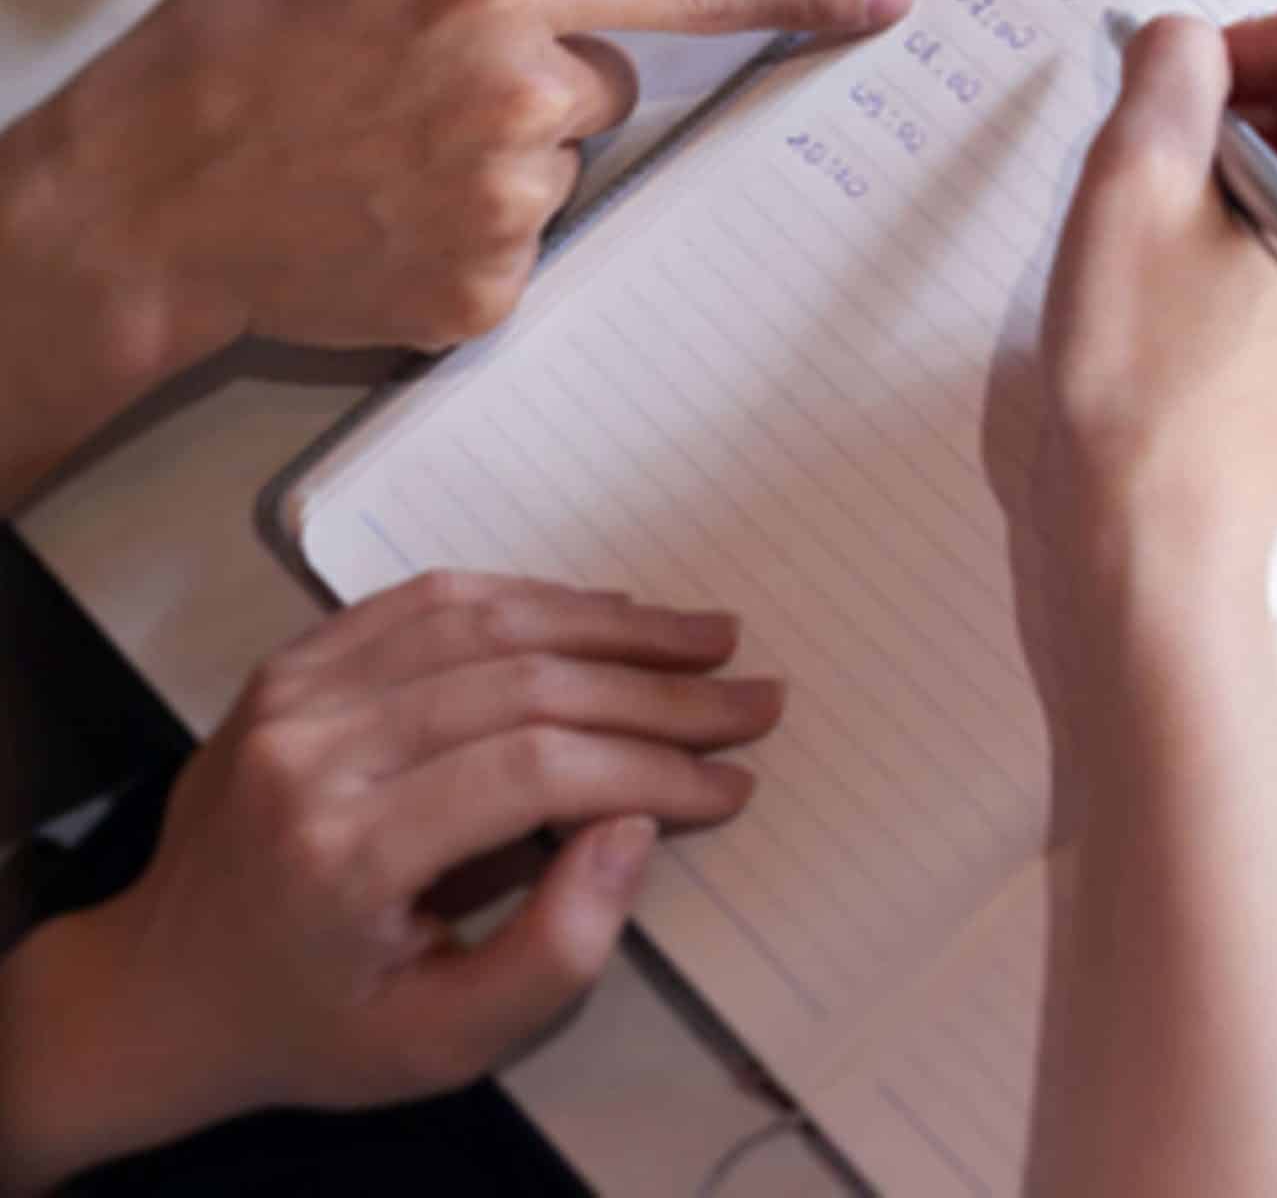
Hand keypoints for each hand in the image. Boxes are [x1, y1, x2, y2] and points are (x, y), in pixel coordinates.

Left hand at [0, 573, 782, 1187]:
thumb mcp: (436, 1047)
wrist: (158, 989)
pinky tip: (605, 614)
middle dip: (657, 690)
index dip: (648, 764)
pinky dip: (535, 598)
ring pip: (486, 621)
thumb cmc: (311, 1027)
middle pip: (523, 686)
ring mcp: (297, 692)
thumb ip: (550, 956)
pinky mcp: (296, 660)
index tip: (731, 780)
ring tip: (702, 639)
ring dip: (611, 623)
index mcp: (343, 857)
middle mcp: (314, 754)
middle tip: (750, 697)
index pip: (532, 770)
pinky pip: (434, 598)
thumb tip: (635, 827)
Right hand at [1, 0, 911, 382]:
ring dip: (509, 152)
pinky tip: (388, 210)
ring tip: (390, 149)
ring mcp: (507, 201)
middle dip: (544, 76)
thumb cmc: (237, 39)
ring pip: (569, 162)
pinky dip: (478, 230)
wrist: (141, 201)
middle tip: (422, 83)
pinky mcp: (487, 289)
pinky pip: (531, 242)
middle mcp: (519, 89)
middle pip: (611, 82)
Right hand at [1038, 0, 1276, 608]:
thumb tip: (1193, 43)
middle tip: (1170, 184)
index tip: (1201, 105)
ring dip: (1246, 164)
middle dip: (1250, 101)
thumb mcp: (1130, 177)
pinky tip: (1199, 286)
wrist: (1160, 532)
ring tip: (1179, 248)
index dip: (1269, 30)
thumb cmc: (1142, 371)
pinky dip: (1261, 218)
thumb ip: (1171, 66)